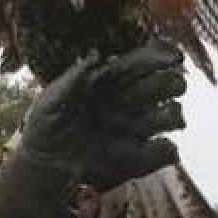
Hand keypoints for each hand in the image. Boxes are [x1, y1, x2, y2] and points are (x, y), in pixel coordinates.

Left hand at [21, 39, 186, 190]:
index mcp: (110, 82)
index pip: (143, 62)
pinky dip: (165, 150)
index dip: (162, 57)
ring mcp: (134, 127)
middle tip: (168, 87)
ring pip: (172, 114)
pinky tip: (153, 148)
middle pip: (167, 84)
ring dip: (172, 114)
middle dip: (172, 83)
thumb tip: (95, 55)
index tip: (173, 58)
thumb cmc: (45, 126)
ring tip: (159, 120)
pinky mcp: (136, 154)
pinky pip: (165, 151)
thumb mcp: (50, 100)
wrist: (44, 162)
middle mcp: (129, 101)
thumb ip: (71, 79)